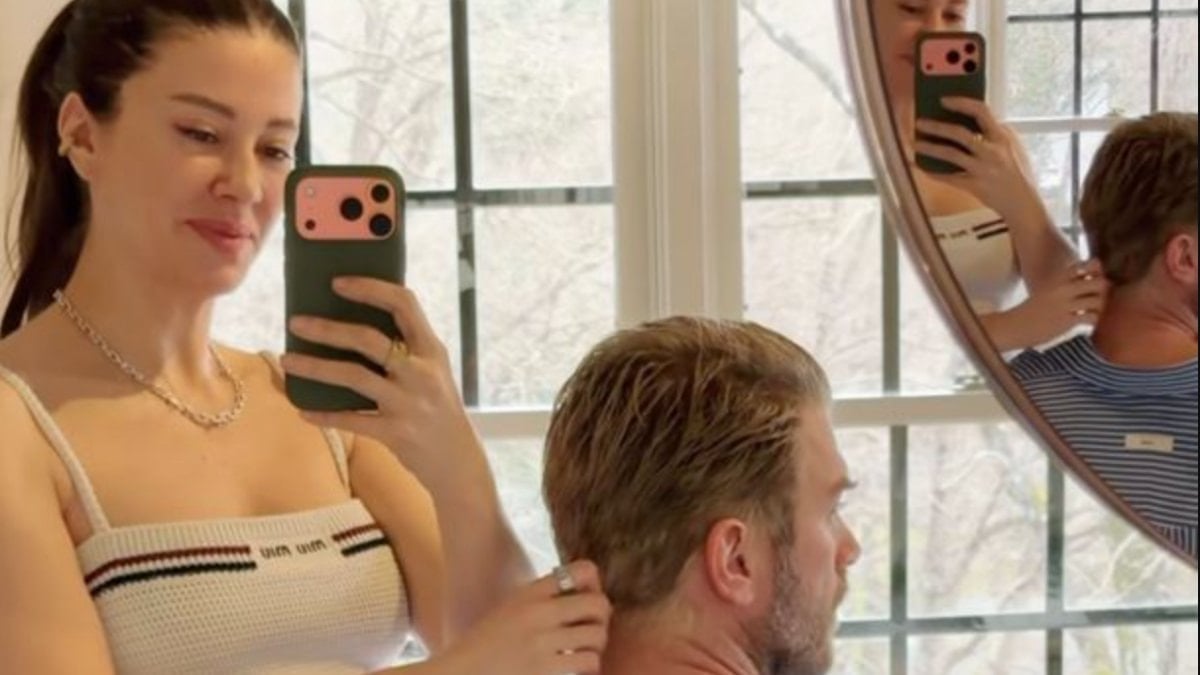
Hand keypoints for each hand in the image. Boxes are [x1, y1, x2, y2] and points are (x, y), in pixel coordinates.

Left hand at [279, 277, 480, 490]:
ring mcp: (408, 403)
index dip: (370, 288)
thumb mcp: (433, 371)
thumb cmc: (438, 409)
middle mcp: (421, 372)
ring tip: (286, 359)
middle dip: (328, 329)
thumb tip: (354, 325)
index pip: (404, 304)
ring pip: (353, 376)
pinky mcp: (395, 432)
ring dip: (315, 367)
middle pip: (369, 339)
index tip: (338, 283)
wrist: (458, 460)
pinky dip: (324, 414)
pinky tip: (302, 409)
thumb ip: (406, 349)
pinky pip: (351, 419)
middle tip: (296, 322)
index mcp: (431, 350)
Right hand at [440, 560, 611, 674]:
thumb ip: (542, 598)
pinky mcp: (545, 669)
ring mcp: (543, 641)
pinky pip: (587, 662)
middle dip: (602, 620)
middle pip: (599, 604)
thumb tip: (581, 593)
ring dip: (596, 648)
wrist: (462, 672)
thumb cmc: (485, 644)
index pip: (584, 571)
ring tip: (584, 654)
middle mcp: (539, 612)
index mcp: (531, 593)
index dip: (595, 586)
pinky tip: (576, 669)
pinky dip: (587, 666)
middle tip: (593, 632)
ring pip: (597, 637)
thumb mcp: (511, 608)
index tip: (588, 603)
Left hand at [914, 97, 1040, 218]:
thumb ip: (992, 133)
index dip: (961, 103)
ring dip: (929, 148)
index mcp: (1002, 137)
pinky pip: (948, 177)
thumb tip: (965, 119)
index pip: (981, 111)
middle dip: (936, 126)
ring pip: (950, 154)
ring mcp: (983, 170)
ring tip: (914, 143)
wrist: (1022, 202)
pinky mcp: (974, 186)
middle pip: (960, 133)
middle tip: (919, 122)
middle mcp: (993, 152)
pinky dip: (932, 171)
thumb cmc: (1015, 172)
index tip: (943, 100)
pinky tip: (919, 165)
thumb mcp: (1010, 146)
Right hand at [1000, 259, 1108, 348]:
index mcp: (1058, 278)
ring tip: (1092, 312)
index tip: (1093, 282)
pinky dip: (1094, 320)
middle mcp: (1062, 289)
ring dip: (1100, 307)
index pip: (1088, 265)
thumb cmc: (1034, 309)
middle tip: (1097, 299)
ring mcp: (1064, 305)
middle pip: (1099, 282)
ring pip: (1098, 300)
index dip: (1097, 272)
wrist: (1016, 326)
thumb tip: (1092, 277)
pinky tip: (1087, 322)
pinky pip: (1091, 317)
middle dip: (1103, 292)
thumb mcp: (1048, 289)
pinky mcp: (1066, 321)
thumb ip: (1067, 282)